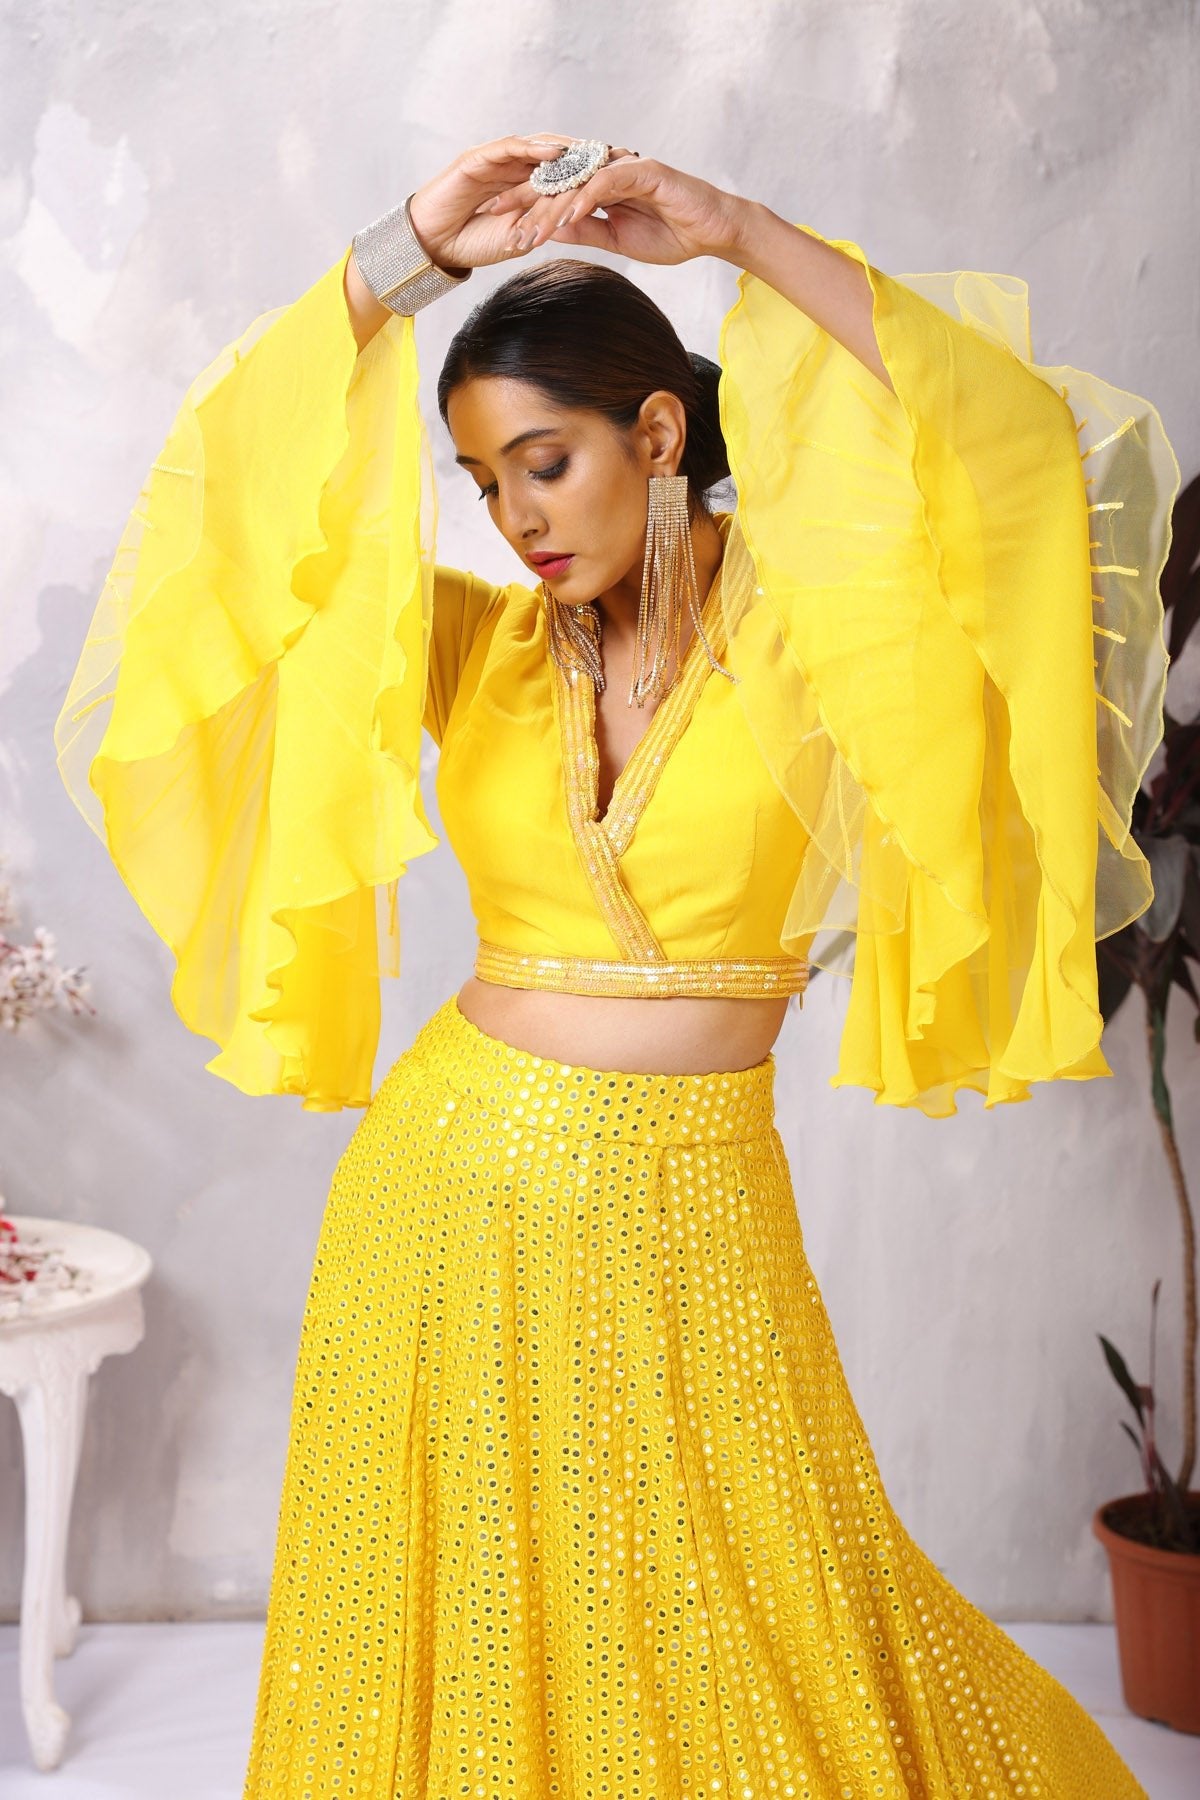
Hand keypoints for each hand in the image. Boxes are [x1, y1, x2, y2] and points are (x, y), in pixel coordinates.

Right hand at [406, 133, 605, 271]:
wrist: (434, 244)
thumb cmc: (473, 243)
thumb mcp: (521, 237)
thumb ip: (546, 225)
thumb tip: (578, 223)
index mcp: (525, 184)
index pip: (565, 171)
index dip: (592, 171)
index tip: (624, 174)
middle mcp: (514, 166)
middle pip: (557, 153)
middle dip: (588, 153)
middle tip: (619, 153)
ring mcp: (497, 159)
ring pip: (538, 145)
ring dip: (568, 147)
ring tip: (594, 149)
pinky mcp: (479, 158)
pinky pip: (511, 147)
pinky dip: (534, 148)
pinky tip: (558, 151)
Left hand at [486, 151, 747, 265]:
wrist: (712, 231)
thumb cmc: (671, 234)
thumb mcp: (617, 239)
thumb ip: (585, 230)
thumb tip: (549, 231)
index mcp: (598, 186)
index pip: (553, 192)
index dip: (523, 205)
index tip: (495, 222)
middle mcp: (606, 170)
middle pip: (556, 181)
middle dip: (522, 199)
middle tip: (492, 214)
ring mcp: (624, 167)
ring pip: (577, 183)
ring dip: (550, 206)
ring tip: (528, 229)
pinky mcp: (644, 171)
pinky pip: (607, 183)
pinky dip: (585, 199)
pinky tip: (567, 216)